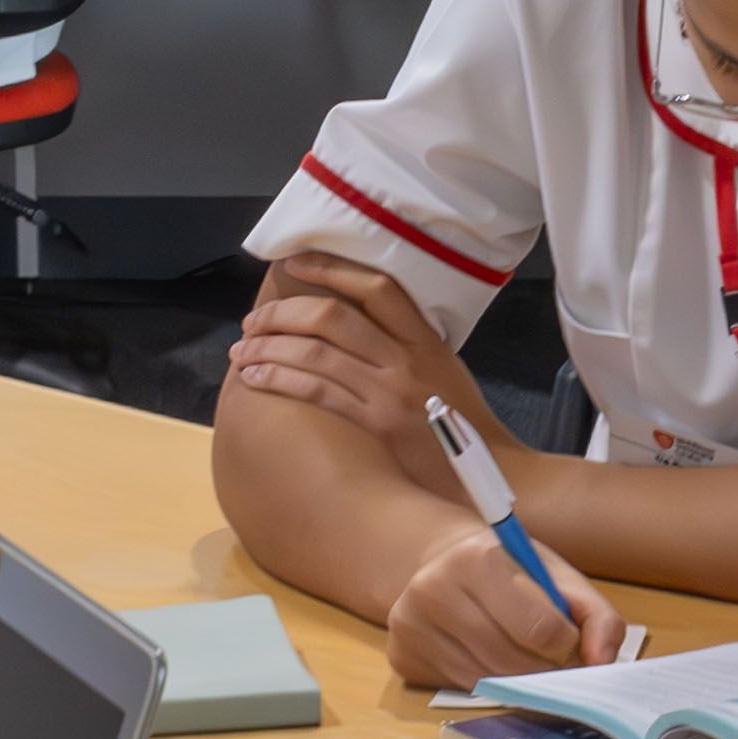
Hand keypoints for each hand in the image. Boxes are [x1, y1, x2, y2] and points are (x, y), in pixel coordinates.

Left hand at [222, 245, 485, 444]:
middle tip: (254, 320)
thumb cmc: (466, 427)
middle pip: (333, 316)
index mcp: (426, 340)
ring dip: (270, 347)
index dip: (331, 269)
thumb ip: (406, 348)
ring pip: (317, 353)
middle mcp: (408, 359)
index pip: (377, 288)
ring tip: (242, 351)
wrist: (495, 475)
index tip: (295, 264)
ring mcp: (393, 391)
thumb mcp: (444, 373)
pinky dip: (280, 380)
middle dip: (283, 313)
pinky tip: (256, 378)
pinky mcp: (379, 424)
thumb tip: (355, 328)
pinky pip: (318, 391)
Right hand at [378, 517, 600, 693]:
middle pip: (511, 662)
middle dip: (543, 669)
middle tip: (549, 658)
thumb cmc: (509, 571)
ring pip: (486, 681)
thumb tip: (602, 662)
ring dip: (517, 681)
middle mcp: (433, 589)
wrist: (443, 563)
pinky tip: (487, 659)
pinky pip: (460, 689)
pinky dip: (486, 684)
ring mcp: (410, 625)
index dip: (565, 644)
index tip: (565, 638)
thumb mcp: (556, 577)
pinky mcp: (401, 655)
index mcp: (476, 558)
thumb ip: (596, 615)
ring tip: (522, 657)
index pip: (540, 630)